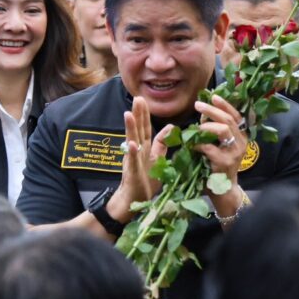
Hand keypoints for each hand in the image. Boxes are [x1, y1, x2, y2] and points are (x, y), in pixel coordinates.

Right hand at [107, 96, 170, 223]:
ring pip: (132, 141)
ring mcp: (133, 161)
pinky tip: (131, 144)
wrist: (132, 200)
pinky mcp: (132, 173)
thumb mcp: (157, 160)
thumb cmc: (144, 181)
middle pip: (138, 130)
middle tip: (137, 98)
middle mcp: (137, 152)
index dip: (145, 115)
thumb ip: (161, 144)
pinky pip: (132, 162)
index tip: (144, 100)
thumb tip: (170, 127)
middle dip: (138, 114)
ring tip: (129, 114)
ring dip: (131, 128)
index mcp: (144, 148)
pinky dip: (132, 153)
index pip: (145, 128)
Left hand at [194, 95, 246, 207]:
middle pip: (228, 119)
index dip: (225, 104)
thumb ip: (214, 130)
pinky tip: (191, 146)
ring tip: (195, 128)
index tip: (213, 96)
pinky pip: (210, 147)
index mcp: (241, 137)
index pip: (236, 115)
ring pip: (222, 130)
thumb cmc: (218, 166)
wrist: (223, 191)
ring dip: (206, 126)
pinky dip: (198, 145)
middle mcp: (241, 143)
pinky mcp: (225, 162)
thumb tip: (203, 114)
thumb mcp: (220, 146)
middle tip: (197, 105)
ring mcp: (234, 153)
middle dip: (211, 110)